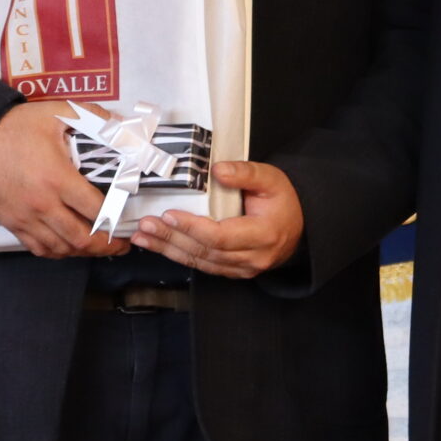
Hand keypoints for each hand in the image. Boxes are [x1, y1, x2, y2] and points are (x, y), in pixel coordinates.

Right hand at [0, 103, 131, 260]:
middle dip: (107, 246)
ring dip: (84, 251)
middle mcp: (43, 205)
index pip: (96, 210)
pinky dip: (58, 252)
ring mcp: (26, 218)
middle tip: (121, 244)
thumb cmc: (13, 129)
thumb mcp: (55, 113)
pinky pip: (39, 249)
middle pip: (81, 238)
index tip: (126, 218)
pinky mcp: (13, 224)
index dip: (116, 218)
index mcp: (57, 178)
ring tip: (100, 246)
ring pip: (62, 249)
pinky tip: (70, 246)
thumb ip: (92, 117)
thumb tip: (121, 125)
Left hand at [128, 160, 303, 278]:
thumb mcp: (272, 179)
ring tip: (143, 236)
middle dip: (171, 239)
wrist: (297, 229)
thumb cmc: (283, 202)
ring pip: (199, 262)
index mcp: (263, 234)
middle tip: (146, 225)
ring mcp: (241, 269)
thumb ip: (245, 172)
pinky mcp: (231, 271)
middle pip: (205, 251)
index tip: (169, 215)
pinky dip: (178, 255)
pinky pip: (202, 265)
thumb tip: (217, 169)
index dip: (192, 227)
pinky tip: (159, 245)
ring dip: (168, 249)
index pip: (221, 236)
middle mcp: (252, 257)